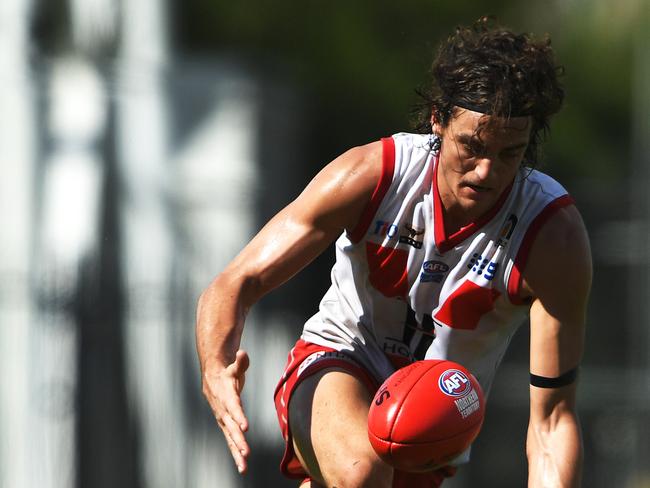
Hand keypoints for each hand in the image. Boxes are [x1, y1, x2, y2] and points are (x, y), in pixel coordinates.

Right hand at [202, 349, 250, 472]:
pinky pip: (230, 439)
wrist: (211, 375)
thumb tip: (243, 354)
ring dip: (237, 451)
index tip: (245, 427)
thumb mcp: (233, 364)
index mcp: (225, 394)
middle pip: (231, 425)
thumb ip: (240, 362)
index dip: (238, 416)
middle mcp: (222, 409)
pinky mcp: (225, 423)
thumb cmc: (226, 370)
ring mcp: (223, 418)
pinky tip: (242, 466)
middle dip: (238, 439)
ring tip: (243, 466)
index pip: (233, 406)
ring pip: (230, 436)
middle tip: (246, 452)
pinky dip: (236, 452)